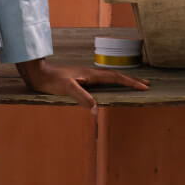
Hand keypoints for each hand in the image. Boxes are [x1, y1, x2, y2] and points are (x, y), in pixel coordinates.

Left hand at [16, 57, 148, 109]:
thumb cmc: (52, 80)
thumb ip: (82, 98)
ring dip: (122, 81)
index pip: (116, 77)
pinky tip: (109, 88)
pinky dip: (111, 85)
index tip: (144, 86)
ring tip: (132, 84)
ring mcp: (86, 77)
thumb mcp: (68, 89)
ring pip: (109, 79)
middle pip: (116, 76)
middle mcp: (91, 74)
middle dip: (131, 80)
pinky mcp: (81, 81)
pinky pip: (101, 83)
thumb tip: (96, 110)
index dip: (130, 82)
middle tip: (146, 84)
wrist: (38, 74)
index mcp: (91, 75)